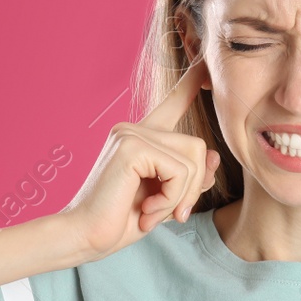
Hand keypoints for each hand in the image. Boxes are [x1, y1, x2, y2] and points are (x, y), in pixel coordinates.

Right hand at [59, 62, 221, 261]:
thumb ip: (190, 178)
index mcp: (141, 137)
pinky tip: (147, 210)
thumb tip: (215, 156)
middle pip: (198, 147)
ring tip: (153, 213)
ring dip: (182, 196)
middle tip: (172, 215)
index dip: (190, 84)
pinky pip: (180, 171)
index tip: (205, 63)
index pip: (172, 104)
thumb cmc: (121, 221)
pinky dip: (172, 198)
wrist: (85, 237)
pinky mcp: (132, 146)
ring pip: (194, 159)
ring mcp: (131, 133)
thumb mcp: (166, 200)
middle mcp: (134, 128)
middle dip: (194, 187)